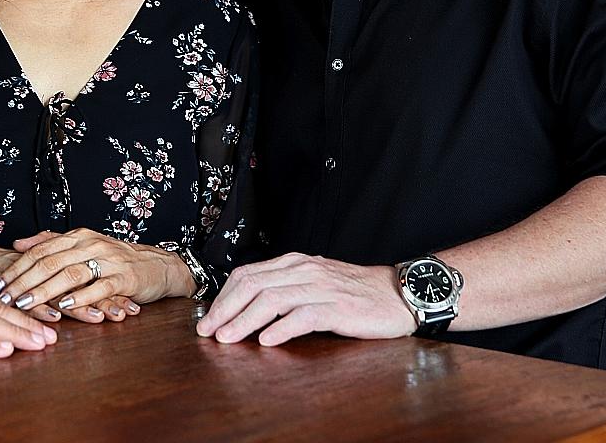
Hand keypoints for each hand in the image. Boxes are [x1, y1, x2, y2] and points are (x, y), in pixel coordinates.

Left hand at [0, 228, 186, 320]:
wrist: (157, 265)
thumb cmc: (116, 259)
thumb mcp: (83, 246)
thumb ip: (51, 243)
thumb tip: (18, 245)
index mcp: (77, 237)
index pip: (40, 251)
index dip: (17, 268)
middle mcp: (90, 244)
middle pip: (50, 262)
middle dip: (24, 281)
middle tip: (4, 297)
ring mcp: (108, 260)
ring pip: (70, 274)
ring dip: (45, 290)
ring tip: (25, 303)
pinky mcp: (124, 278)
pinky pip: (99, 287)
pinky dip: (81, 297)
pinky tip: (65, 306)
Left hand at [194, 253, 414, 345]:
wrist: (397, 294)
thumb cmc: (355, 293)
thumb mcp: (314, 283)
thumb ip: (285, 289)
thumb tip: (247, 309)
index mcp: (294, 263)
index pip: (247, 274)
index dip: (223, 297)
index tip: (208, 318)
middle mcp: (304, 270)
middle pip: (253, 285)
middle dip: (225, 309)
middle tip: (208, 331)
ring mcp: (321, 287)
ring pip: (272, 299)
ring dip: (245, 320)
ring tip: (228, 338)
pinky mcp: (339, 307)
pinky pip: (305, 316)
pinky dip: (282, 328)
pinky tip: (267, 341)